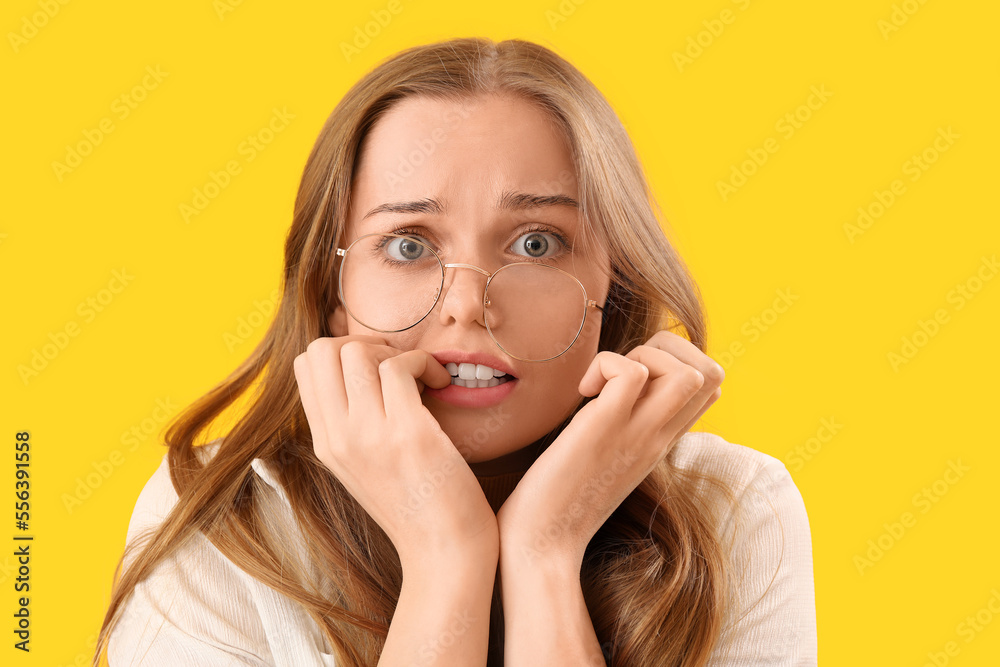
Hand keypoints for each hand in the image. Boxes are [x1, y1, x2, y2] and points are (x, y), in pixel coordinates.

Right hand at [293, 335, 499, 570]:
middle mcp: (338, 438)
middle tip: (398, 364)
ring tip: (422, 377)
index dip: (343, 352)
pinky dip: (425, 362)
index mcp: (326, 443)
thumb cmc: (416, 505)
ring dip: (396, 351)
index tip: (378, 368)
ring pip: (357, 351)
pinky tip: (442, 383)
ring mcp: (368, 436)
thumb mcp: (366, 466)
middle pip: (321, 350)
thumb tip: (360, 374)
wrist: (443, 551)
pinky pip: (400, 366)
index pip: (306, 367)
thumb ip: (354, 425)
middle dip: (363, 341)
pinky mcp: (407, 433)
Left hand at [496, 330, 723, 565]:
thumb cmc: (564, 498)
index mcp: (662, 440)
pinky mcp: (604, 428)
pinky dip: (607, 364)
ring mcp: (636, 433)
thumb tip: (618, 392)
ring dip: (645, 355)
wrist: (542, 542)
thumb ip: (626, 427)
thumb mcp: (610, 456)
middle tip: (621, 372)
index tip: (632, 377)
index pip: (710, 388)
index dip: (677, 361)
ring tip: (604, 382)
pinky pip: (632, 373)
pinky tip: (583, 391)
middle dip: (669, 348)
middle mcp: (659, 436)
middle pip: (712, 373)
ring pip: (688, 372)